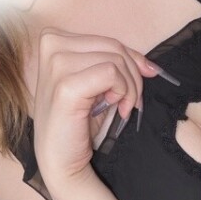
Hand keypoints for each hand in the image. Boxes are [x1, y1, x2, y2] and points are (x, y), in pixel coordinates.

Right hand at [31, 26, 160, 186]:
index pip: (107, 40)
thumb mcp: (94, 81)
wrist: (60, 159)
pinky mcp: (65, 86)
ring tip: (120, 108)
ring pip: (115, 60)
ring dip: (128, 88)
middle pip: (113, 47)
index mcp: (53, 40)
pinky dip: (122, 92)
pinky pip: (111, 73)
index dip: (129, 61)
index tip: (133, 85)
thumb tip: (150, 66)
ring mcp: (56, 65)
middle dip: (132, 76)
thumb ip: (115, 64)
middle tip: (128, 102)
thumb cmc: (76, 120)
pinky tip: (114, 109)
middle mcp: (51, 46)